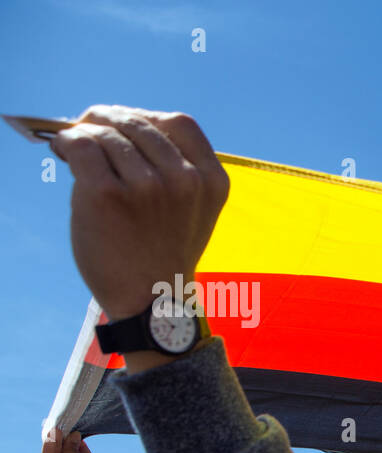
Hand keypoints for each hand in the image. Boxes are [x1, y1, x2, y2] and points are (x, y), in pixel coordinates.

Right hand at [36, 429, 111, 452]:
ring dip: (55, 441)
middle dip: (63, 438)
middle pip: (65, 451)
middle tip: (62, 423)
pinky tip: (50, 436)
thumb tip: (73, 434)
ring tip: (55, 427)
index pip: (79, 449)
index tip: (72, 426)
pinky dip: (48, 448)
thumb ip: (73, 449)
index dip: (74, 438)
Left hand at [50, 106, 228, 319]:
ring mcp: (148, 187)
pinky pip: (82, 146)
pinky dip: (68, 144)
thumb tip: (113, 126)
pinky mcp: (108, 194)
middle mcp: (185, 180)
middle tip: (87, 126)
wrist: (152, 302)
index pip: (179, 124)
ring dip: (84, 134)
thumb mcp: (191, 210)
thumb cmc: (163, 253)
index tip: (124, 123)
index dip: (146, 117)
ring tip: (73, 147)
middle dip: (107, 119)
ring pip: (107, 134)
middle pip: (138, 123)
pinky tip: (65, 154)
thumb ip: (174, 169)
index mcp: (212, 181)